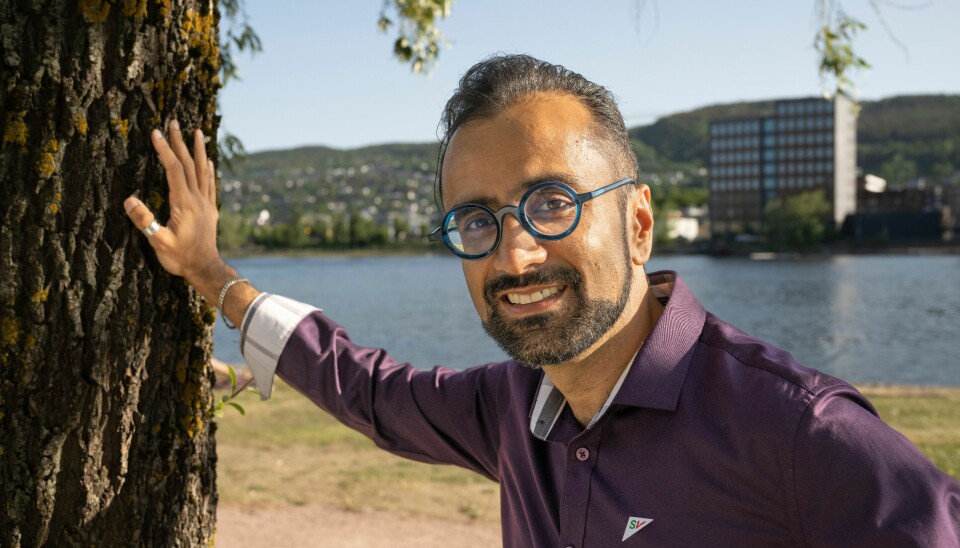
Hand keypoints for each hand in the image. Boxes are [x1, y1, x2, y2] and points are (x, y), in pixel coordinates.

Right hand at [124, 120, 221, 286]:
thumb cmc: (181, 258)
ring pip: (203, 170)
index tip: (155, 132)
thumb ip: (145, 221)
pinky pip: (210, 183)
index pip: (174, 169)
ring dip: (199, 150)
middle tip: (174, 121)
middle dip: (180, 142)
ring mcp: (206, 203)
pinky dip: (208, 168)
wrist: (206, 268)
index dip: (164, 150)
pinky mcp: (211, 209)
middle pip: (189, 164)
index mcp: (184, 204)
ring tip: (197, 132)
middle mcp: (198, 199)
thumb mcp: (159, 242)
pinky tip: (208, 161)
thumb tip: (129, 200)